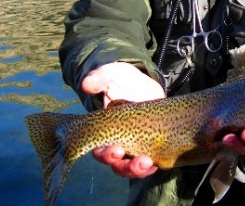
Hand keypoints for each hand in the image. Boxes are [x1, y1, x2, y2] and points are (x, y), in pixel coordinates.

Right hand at [81, 62, 164, 177]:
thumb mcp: (110, 76)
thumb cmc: (120, 80)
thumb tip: (86, 84)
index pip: (99, 150)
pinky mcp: (149, 144)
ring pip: (132, 167)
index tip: (116, 150)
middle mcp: (116, 143)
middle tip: (138, 161)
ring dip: (139, 170)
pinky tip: (158, 164)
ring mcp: (133, 146)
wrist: (141, 83)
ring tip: (149, 164)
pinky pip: (149, 163)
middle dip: (125, 166)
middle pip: (117, 164)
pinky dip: (152, 166)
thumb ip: (99, 79)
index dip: (106, 154)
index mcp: (103, 131)